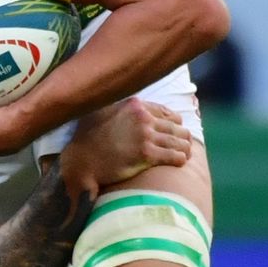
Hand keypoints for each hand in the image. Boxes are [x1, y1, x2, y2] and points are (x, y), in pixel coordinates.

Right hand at [61, 98, 191, 188]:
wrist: (83, 161)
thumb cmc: (89, 138)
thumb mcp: (102, 111)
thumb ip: (120, 106)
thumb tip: (133, 107)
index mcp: (134, 105)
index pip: (166, 112)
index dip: (174, 122)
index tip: (175, 129)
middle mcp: (142, 118)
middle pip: (176, 126)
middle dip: (182, 136)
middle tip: (183, 144)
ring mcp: (145, 136)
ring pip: (179, 141)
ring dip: (184, 148)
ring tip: (184, 154)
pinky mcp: (147, 155)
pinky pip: (175, 156)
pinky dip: (180, 159)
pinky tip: (180, 162)